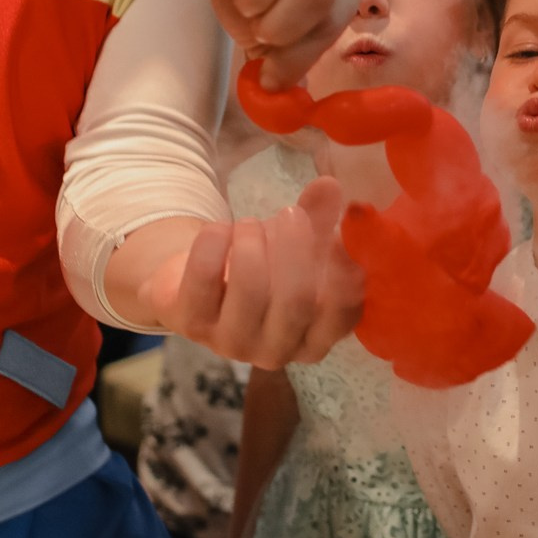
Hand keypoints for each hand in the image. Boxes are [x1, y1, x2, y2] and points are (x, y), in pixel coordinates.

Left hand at [139, 178, 364, 369]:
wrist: (199, 281)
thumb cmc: (264, 267)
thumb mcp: (297, 244)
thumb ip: (320, 217)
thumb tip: (330, 186)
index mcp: (314, 338)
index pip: (341, 318)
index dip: (346, 277)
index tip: (339, 237)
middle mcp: (277, 351)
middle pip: (297, 303)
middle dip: (295, 248)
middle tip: (290, 213)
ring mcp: (231, 343)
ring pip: (251, 290)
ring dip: (253, 243)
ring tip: (249, 223)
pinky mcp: (191, 324)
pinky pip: (204, 278)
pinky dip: (214, 242)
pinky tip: (219, 228)